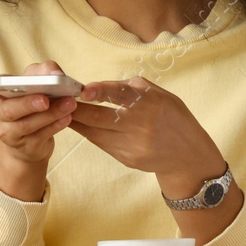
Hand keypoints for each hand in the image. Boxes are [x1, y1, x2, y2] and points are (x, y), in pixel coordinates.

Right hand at [0, 60, 76, 199]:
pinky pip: (40, 136)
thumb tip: (57, 74)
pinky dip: (55, 126)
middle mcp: (0, 114)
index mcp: (0, 95)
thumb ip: (45, 73)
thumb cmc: (34, 107)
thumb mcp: (37, 87)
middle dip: (28, 104)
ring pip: (26, 125)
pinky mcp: (25, 147)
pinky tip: (67, 118)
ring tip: (69, 104)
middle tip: (46, 100)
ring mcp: (10, 133)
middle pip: (9, 109)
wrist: (32, 143)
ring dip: (50, 114)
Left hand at [69, 77, 223, 197]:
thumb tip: (98, 87)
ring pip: (95, 133)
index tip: (83, 90)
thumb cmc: (171, 116)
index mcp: (151, 103)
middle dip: (76, 109)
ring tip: (62, 111)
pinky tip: (79, 125)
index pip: (122, 95)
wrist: (187, 155)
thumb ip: (131, 88)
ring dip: (77, 122)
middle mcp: (141, 125)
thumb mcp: (160, 94)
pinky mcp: (127, 158)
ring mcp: (133, 145)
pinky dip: (89, 132)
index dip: (101, 91)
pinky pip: (101, 143)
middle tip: (58, 99)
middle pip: (100, 117)